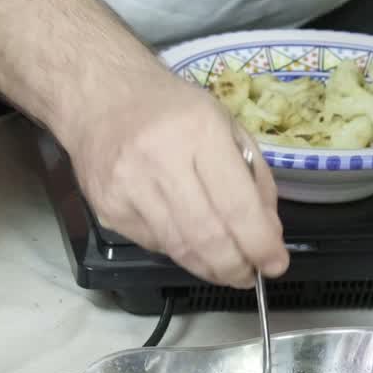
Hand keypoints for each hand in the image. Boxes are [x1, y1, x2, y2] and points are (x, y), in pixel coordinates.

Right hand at [62, 65, 288, 288]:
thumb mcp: (224, 124)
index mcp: (199, 132)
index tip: (275, 264)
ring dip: (208, 268)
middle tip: (249, 276)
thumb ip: (253, 177)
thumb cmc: (168, 107)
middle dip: (235, 266)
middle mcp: (159, 160)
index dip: (259, 244)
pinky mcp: (106, 207)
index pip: (236, 205)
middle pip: (206, 236)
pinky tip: (187, 241)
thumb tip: (267, 233)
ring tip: (226, 270)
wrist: (98, 95)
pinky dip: (177, 250)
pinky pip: (152, 242)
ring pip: (178, 248)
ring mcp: (127, 187)